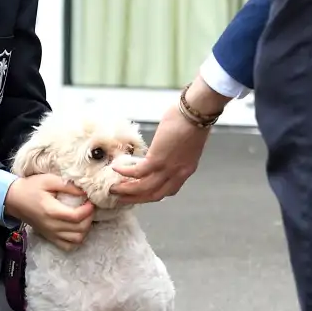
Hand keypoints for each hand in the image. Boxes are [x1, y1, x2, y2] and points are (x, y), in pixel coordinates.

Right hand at [5, 173, 93, 250]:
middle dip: (89, 218)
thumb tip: (84, 192)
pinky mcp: (49, 237)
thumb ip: (67, 186)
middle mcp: (52, 226)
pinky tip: (77, 229)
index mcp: (51, 211)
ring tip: (85, 217)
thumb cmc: (31, 187)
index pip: (76, 216)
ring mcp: (51, 234)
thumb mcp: (48, 180)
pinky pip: (67, 246)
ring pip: (76, 240)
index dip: (88, 210)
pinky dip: (76, 240)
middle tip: (89, 207)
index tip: (91, 201)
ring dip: (85, 230)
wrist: (14, 199)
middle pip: (79, 229)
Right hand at [110, 78, 227, 203]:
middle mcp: (178, 173)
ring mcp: (168, 168)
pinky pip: (138, 172)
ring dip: (127, 191)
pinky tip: (116, 167)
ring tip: (114, 188)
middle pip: (154, 195)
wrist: (197, 111)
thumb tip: (164, 145)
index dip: (154, 193)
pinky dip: (125, 172)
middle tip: (121, 198)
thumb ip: (176, 150)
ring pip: (144, 188)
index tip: (141, 192)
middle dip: (136, 199)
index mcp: (186, 169)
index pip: (169, 190)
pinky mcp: (158, 159)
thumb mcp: (187, 143)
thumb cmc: (194, 119)